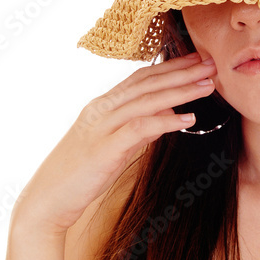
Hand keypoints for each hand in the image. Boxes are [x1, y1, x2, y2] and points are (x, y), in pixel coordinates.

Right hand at [11, 52, 216, 233]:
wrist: (47, 200)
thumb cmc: (79, 175)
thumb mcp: (112, 147)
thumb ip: (136, 130)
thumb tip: (162, 117)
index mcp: (102, 106)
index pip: (141, 78)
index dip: (170, 66)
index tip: (197, 59)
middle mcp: (101, 109)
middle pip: (148, 83)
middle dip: (182, 71)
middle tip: (212, 63)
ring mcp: (101, 126)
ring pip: (146, 100)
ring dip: (181, 90)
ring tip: (208, 85)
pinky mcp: (104, 148)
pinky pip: (139, 128)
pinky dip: (165, 120)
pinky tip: (188, 119)